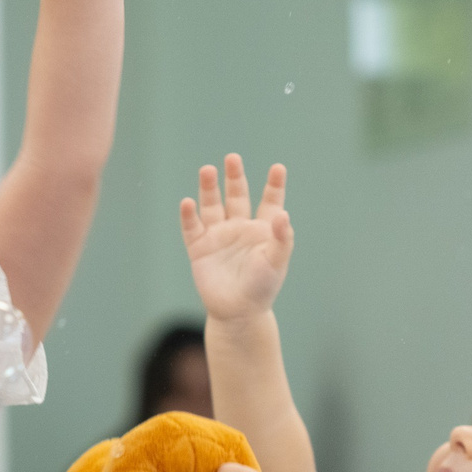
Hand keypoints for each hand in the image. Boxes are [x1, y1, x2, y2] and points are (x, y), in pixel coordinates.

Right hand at [179, 154, 290, 320]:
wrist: (237, 312)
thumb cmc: (262, 288)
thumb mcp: (277, 261)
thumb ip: (281, 238)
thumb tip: (283, 215)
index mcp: (262, 229)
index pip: (269, 202)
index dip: (273, 185)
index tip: (278, 168)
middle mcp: (239, 227)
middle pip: (237, 196)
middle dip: (234, 177)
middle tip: (232, 158)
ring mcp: (218, 236)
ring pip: (212, 206)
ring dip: (209, 188)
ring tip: (207, 170)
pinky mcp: (199, 248)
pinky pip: (192, 228)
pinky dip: (189, 216)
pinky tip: (188, 203)